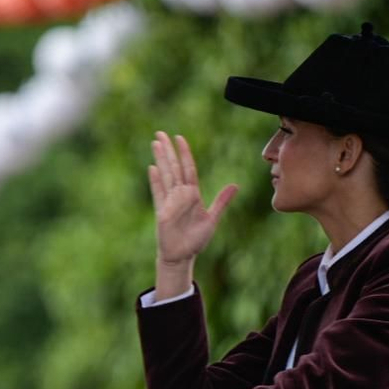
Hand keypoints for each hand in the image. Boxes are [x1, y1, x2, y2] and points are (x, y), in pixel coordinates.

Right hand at [149, 131, 237, 266]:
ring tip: (155, 143)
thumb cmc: (196, 239)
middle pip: (174, 167)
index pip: (188, 169)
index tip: (179, 138)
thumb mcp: (212, 219)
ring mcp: (169, 202)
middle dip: (168, 150)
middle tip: (160, 133)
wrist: (183, 256)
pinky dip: (156, 181)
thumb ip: (221, 201)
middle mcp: (180, 195)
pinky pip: (158, 193)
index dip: (184, 153)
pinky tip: (152, 168)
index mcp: (192, 194)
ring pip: (165, 175)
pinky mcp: (162, 211)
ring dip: (161, 159)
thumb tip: (235, 185)